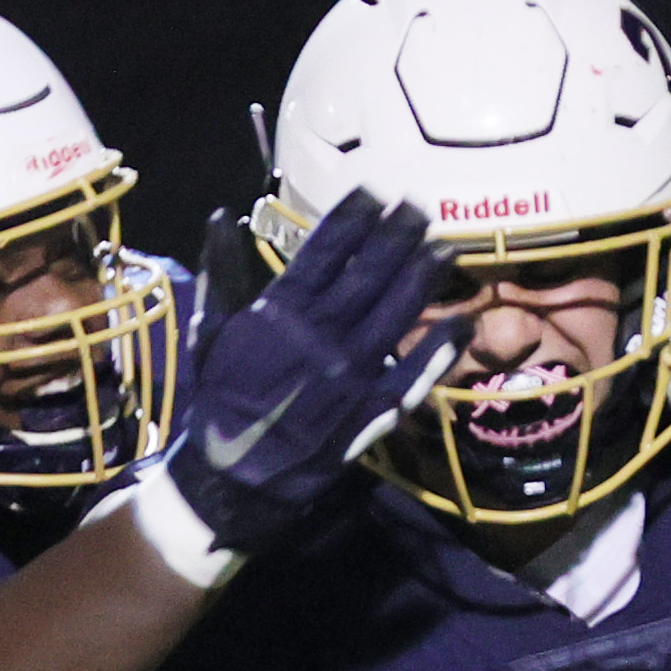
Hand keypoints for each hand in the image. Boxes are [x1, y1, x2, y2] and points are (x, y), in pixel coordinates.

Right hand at [163, 189, 470, 555]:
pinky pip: (413, 376)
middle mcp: (323, 334)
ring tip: (445, 246)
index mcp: (281, 310)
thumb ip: (221, 274)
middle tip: (418, 206)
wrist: (235, 477)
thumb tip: (224, 217)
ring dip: (424, 276)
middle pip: (370, 271)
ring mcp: (352, 373)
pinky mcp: (370, 412)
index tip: (375, 192)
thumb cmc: (220, 403)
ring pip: (396, 312)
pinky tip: (462, 325)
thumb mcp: (209, 332)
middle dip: (398, 233)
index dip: (355, 215)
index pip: (326, 247)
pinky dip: (439, 352)